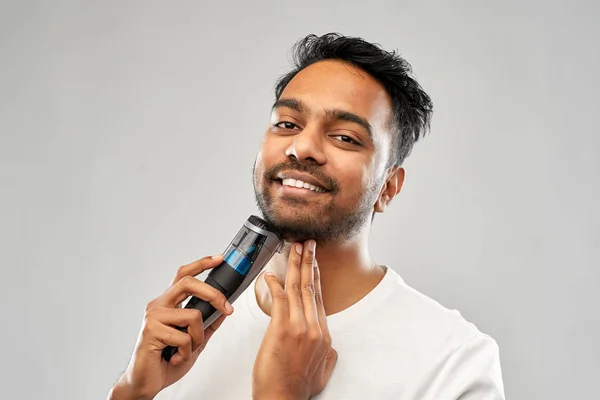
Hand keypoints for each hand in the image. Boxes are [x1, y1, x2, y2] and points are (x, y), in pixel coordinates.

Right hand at [108, 255, 233, 399]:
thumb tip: (224, 312)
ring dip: (197, 338)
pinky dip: (186, 353)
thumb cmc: (165, 361)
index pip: (183, 276)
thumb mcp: (194, 341)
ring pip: (193, 316)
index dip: (201, 264)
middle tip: (227, 308)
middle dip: (213, 294)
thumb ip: (207, 326)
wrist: (145, 382)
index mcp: (168, 304)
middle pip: (188, 283)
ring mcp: (153, 317)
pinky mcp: (151, 331)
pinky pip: (184, 337)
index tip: (219, 259)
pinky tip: (175, 358)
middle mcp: (159, 305)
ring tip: (185, 351)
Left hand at [252, 240, 337, 399]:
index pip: (319, 297)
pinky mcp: (282, 329)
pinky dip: (274, 284)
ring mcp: (299, 327)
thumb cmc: (298, 388)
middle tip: (307, 244)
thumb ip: (327, 356)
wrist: (282, 399)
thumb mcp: (323, 371)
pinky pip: (279, 299)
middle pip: (311, 287)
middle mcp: (314, 327)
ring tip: (293, 248)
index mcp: (323, 334)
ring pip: (298, 288)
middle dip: (308, 262)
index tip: (313, 261)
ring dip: (295, 265)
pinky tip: (270, 274)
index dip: (316, 276)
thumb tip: (329, 347)